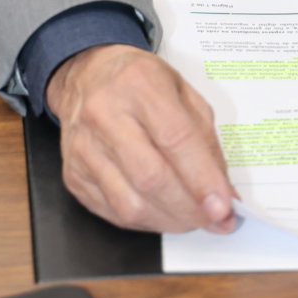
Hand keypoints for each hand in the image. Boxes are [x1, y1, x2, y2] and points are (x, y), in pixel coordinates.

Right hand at [45, 44, 236, 234]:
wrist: (87, 76)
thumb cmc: (140, 81)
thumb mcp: (182, 91)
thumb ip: (205, 138)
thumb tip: (222, 189)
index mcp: (140, 85)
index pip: (176, 139)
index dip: (202, 179)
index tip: (224, 207)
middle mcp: (105, 115)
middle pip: (152, 177)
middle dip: (190, 208)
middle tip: (217, 220)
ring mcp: (84, 149)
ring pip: (130, 204)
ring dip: (170, 221)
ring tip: (193, 220)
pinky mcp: (73, 176)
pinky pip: (113, 212)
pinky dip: (146, 221)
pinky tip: (164, 214)